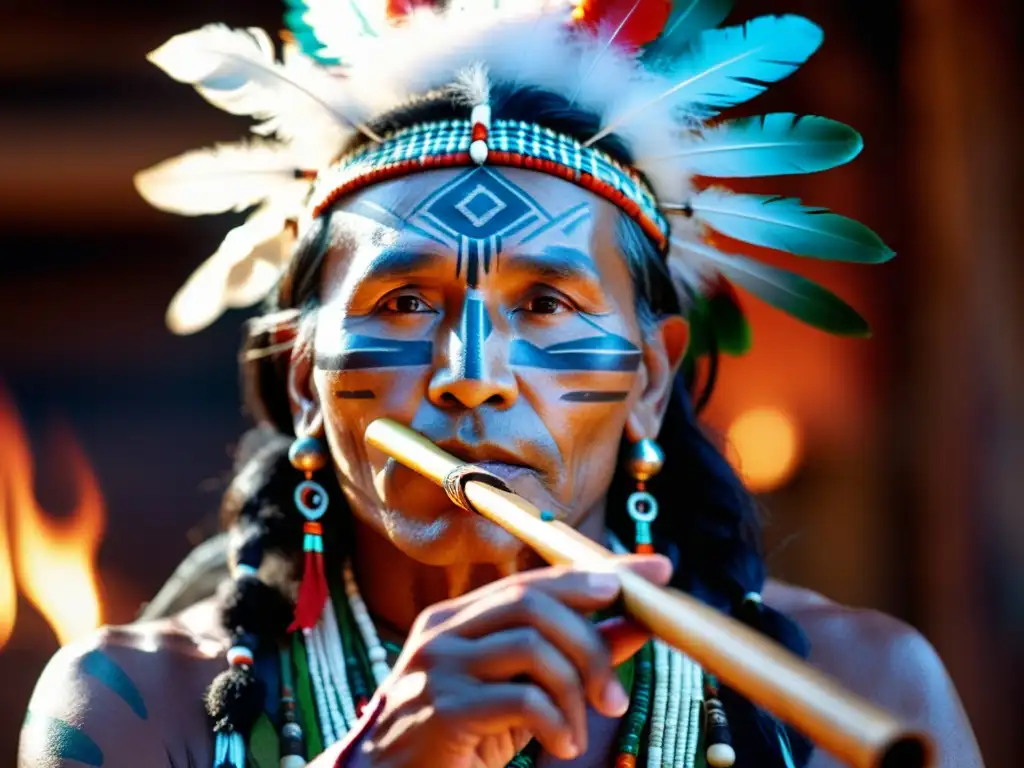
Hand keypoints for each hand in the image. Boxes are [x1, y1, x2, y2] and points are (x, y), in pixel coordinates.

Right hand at [357, 556, 672, 767]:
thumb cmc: (460, 736)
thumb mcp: (520, 689)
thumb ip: (572, 653)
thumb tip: (636, 621)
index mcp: (461, 616)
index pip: (538, 579)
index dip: (598, 575)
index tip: (655, 575)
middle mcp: (445, 629)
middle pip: (535, 603)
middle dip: (590, 642)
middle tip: (615, 696)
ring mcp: (439, 666)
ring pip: (532, 646)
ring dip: (576, 690)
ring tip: (582, 732)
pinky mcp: (443, 710)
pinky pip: (521, 699)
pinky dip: (557, 722)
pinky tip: (562, 745)